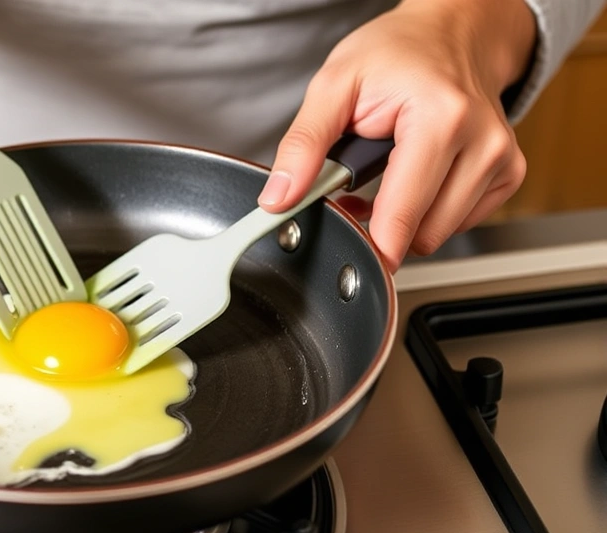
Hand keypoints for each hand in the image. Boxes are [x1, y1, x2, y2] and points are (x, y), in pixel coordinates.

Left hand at [257, 0, 535, 270]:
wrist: (450, 32)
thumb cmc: (397, 51)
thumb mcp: (334, 85)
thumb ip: (303, 145)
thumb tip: (280, 197)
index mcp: (442, 119)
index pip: (403, 215)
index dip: (368, 242)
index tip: (345, 244)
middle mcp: (483, 142)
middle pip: (424, 233)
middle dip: (382, 227)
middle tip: (357, 193)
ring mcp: (502, 159)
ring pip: (442, 234)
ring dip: (406, 222)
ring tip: (385, 181)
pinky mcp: (508, 173)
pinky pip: (461, 222)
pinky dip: (431, 214)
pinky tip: (413, 183)